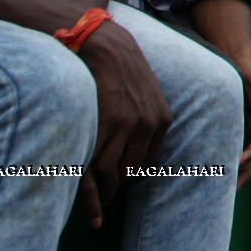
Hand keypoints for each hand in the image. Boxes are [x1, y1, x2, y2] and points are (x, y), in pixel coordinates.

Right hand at [76, 20, 173, 227]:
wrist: (106, 44)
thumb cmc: (122, 69)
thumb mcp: (148, 93)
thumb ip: (148, 119)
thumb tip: (139, 149)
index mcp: (162, 119)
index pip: (146, 163)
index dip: (129, 177)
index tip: (117, 186)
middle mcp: (149, 125)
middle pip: (130, 172)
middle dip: (115, 189)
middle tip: (102, 200)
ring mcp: (126, 126)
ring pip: (112, 174)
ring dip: (102, 195)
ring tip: (93, 206)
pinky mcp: (104, 124)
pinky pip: (95, 167)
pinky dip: (90, 192)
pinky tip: (88, 205)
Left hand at [233, 58, 250, 185]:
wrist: (238, 64)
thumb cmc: (248, 69)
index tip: (237, 163)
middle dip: (246, 172)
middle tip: (231, 189)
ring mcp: (250, 130)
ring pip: (250, 157)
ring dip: (241, 173)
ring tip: (225, 189)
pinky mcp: (241, 130)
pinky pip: (239, 150)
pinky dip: (234, 163)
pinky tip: (221, 172)